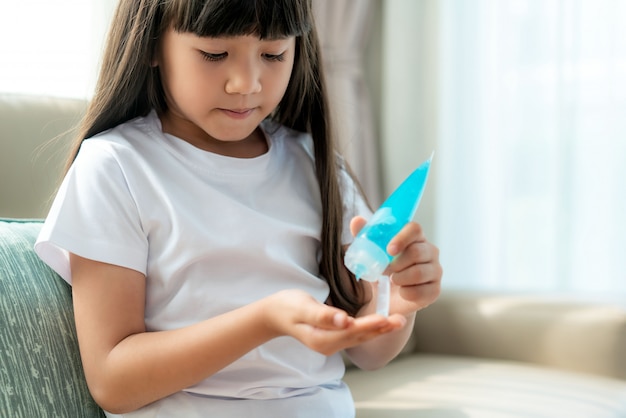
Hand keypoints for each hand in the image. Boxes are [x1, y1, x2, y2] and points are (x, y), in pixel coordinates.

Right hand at [264, 289, 405, 355]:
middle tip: (400, 319)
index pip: (350, 332)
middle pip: (359, 336)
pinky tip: (381, 323)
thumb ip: (323, 315)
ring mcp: (331, 344)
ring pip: (359, 337)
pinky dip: (370, 328)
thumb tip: (343, 321)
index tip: (384, 317)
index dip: (368, 324)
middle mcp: (329, 345)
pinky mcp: (334, 338)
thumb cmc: (287, 306)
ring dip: (379, 329)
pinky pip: (355, 335)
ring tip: (397, 321)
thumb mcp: (303, 307)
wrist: (274, 315)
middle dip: (380, 328)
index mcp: (321, 339)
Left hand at [350, 216, 441, 316]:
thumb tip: (356, 220)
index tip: (389, 250)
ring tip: (392, 280)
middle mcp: (430, 251)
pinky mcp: (435, 290)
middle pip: (416, 251)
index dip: (402, 238)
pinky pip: (420, 291)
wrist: (387, 297)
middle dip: (397, 263)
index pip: (415, 229)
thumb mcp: (371, 253)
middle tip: (386, 270)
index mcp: (416, 238)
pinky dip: (405, 293)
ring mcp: (435, 270)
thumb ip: (365, 235)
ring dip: (399, 278)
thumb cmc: (383, 270)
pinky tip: (401, 291)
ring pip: (418, 272)